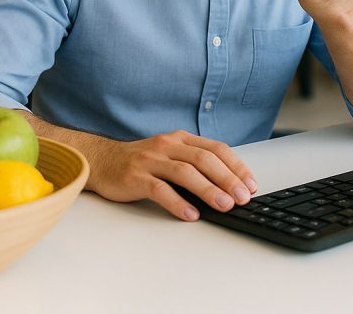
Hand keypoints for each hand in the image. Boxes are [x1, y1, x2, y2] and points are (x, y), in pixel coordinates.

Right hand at [90, 130, 257, 220]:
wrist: (101, 161)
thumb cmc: (140, 162)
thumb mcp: (169, 155)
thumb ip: (193, 164)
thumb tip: (228, 187)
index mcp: (180, 139)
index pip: (216, 149)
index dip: (236, 166)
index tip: (251, 184)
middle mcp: (167, 146)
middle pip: (204, 159)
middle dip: (227, 179)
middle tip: (243, 197)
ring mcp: (151, 160)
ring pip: (185, 173)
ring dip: (208, 189)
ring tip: (224, 205)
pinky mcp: (136, 176)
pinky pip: (160, 189)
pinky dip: (177, 203)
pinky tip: (191, 214)